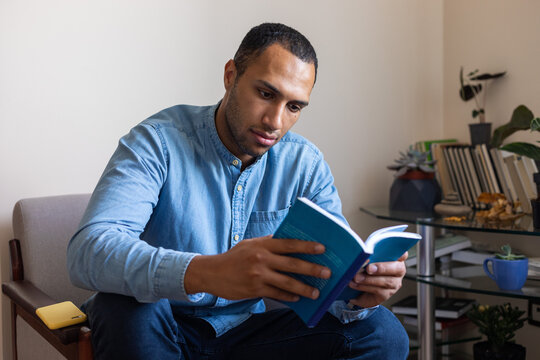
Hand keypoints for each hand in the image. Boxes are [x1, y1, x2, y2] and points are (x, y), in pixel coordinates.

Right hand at [184, 235, 331, 301]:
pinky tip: (297, 298)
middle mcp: (261, 258)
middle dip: (312, 269)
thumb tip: (289, 241)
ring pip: (287, 283)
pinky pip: (276, 294)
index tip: (322, 249)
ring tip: (316, 292)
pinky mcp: (255, 289)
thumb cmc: (233, 257)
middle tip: (327, 273)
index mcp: (262, 244)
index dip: (307, 246)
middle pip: (292, 264)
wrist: (212, 272)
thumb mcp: (250, 244)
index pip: (289, 244)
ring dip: (304, 288)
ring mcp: (258, 275)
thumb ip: (268, 243)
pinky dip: (288, 297)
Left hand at [347, 252, 407, 307]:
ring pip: (387, 282)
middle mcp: (398, 270)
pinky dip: (365, 287)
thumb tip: (364, 258)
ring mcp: (394, 283)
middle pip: (397, 268)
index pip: (402, 254)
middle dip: (382, 268)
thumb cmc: (364, 268)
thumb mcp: (366, 259)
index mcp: (395, 257)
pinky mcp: (387, 294)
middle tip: (368, 269)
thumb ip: (368, 256)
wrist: (358, 287)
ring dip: (370, 279)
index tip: (396, 252)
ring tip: (357, 277)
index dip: (401, 253)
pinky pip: (378, 291)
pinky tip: (356, 284)